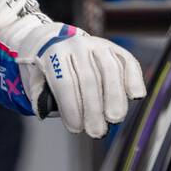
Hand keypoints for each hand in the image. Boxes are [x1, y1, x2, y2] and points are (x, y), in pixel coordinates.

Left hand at [17, 24, 145, 137]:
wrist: (54, 39)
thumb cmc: (46, 68)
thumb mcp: (35, 78)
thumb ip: (39, 94)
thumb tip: (44, 110)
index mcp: (54, 53)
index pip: (65, 82)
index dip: (71, 107)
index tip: (76, 128)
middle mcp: (77, 45)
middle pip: (89, 79)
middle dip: (94, 109)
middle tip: (97, 132)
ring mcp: (97, 45)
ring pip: (110, 70)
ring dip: (115, 97)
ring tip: (114, 119)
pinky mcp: (114, 48)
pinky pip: (128, 62)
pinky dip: (133, 79)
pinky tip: (135, 96)